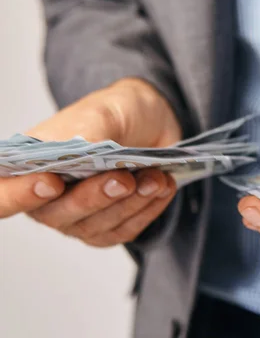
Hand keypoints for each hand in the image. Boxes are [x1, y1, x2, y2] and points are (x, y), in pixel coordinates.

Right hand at [0, 78, 180, 246]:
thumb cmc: (118, 112)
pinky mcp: (109, 226)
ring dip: (131, 203)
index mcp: (30, 164)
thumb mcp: (103, 110)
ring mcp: (79, 216)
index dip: (19, 195)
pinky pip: (125, 230)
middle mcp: (47, 198)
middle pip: (59, 215)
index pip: (4, 193)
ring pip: (97, 226)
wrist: (152, 122)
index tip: (50, 184)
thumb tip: (81, 152)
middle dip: (95, 198)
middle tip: (124, 178)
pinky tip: (162, 187)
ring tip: (155, 178)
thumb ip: (88, 132)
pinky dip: (147, 210)